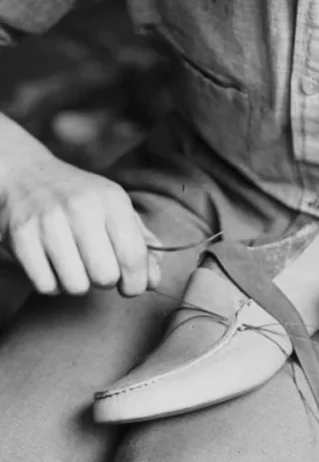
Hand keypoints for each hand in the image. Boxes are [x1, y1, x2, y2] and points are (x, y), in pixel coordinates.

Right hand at [0, 149, 162, 297]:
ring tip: (75, 263)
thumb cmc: (80, 198)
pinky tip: (54, 264)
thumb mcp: (116, 207)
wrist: (27, 175)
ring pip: (76, 286)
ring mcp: (48, 222)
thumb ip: (141, 242)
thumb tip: (154, 280)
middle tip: (98, 266)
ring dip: (78, 283)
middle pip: (105, 277)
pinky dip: (53, 284)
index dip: (137, 282)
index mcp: (111, 200)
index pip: (133, 256)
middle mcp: (81, 208)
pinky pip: (46, 286)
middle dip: (106, 281)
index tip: (131, 285)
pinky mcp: (21, 237)